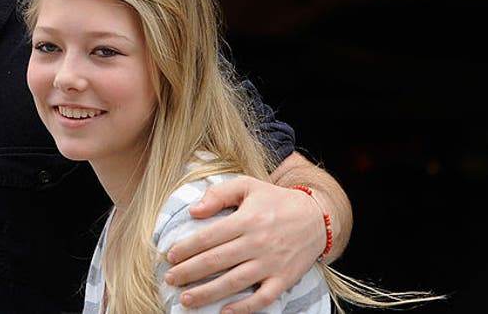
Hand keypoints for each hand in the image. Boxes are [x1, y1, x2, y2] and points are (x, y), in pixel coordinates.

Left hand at [163, 176, 323, 313]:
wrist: (317, 217)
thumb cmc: (276, 201)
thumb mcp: (248, 185)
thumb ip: (219, 194)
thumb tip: (193, 211)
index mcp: (246, 219)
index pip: (208, 237)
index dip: (186, 248)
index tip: (169, 256)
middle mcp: (257, 243)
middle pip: (216, 261)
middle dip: (189, 272)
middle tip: (170, 279)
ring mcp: (271, 263)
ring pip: (235, 282)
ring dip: (208, 293)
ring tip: (186, 299)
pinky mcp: (284, 279)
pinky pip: (263, 298)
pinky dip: (244, 308)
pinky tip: (224, 312)